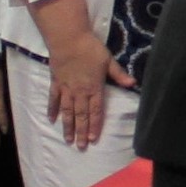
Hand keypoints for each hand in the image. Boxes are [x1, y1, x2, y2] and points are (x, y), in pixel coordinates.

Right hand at [43, 30, 135, 149]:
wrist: (68, 39)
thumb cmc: (90, 49)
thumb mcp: (108, 61)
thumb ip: (119, 74)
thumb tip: (133, 83)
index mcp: (94, 88)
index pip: (96, 112)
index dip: (95, 126)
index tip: (93, 140)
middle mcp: (79, 92)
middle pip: (81, 116)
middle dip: (81, 133)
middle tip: (80, 148)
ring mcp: (66, 89)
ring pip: (66, 112)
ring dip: (67, 127)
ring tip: (68, 140)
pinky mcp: (55, 83)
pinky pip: (53, 100)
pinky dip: (52, 110)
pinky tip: (52, 120)